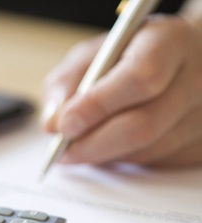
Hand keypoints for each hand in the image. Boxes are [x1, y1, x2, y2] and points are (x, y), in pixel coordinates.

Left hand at [41, 15, 201, 167]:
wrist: (179, 63)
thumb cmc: (128, 57)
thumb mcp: (91, 55)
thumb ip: (66, 83)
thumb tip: (52, 123)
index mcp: (169, 42)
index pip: (140, 78)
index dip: (97, 106)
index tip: (64, 124)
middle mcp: (196, 78)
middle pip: (142, 126)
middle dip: (92, 144)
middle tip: (62, 151)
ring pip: (145, 151)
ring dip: (104, 154)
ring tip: (83, 144)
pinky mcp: (201, 145)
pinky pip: (154, 164)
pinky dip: (124, 159)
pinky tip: (113, 143)